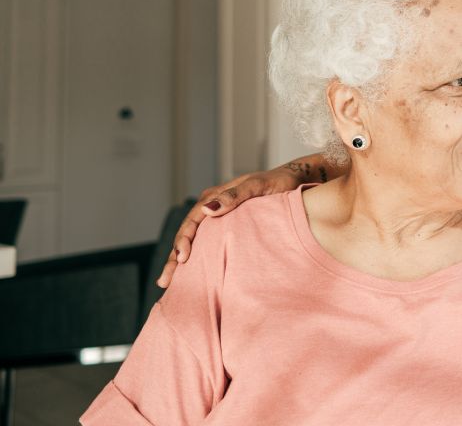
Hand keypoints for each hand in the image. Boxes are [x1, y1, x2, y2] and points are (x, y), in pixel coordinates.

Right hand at [155, 166, 306, 287]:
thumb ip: (235, 196)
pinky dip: (199, 259)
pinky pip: (209, 244)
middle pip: (187, 234)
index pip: (191, 220)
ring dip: (181, 261)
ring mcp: (219, 219)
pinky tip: (193, 275)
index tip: (181, 258)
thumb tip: (207, 209)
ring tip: (168, 283)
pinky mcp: (229, 228)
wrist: (295, 180)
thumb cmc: (279, 183)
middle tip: (164, 281)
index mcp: (214, 196)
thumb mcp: (258, 186)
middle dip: (174, 258)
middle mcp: (212, 207)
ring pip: (196, 241)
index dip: (183, 240)